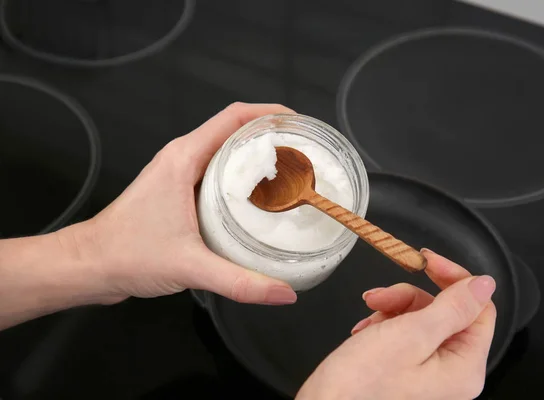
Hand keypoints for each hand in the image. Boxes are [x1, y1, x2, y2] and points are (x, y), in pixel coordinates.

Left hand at [61, 103, 297, 304]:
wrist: (90, 265)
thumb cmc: (127, 255)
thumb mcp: (190, 267)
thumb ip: (240, 282)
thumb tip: (284, 294)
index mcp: (184, 158)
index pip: (234, 117)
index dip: (270, 113)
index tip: (300, 125)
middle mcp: (183, 158)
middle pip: (235, 130)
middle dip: (272, 136)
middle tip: (305, 155)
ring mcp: (181, 174)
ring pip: (227, 152)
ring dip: (258, 157)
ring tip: (292, 174)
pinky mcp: (180, 192)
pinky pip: (219, 173)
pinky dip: (243, 178)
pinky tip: (262, 201)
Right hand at [297, 249, 496, 399]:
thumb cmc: (363, 381)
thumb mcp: (411, 334)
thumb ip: (453, 307)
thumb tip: (484, 284)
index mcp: (464, 367)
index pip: (479, 308)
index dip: (453, 279)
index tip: (425, 260)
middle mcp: (453, 373)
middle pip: (447, 311)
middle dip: (411, 297)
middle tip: (380, 296)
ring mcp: (430, 373)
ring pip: (422, 318)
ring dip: (393, 308)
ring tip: (368, 314)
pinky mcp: (407, 371)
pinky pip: (405, 334)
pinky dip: (384, 324)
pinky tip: (364, 331)